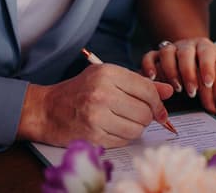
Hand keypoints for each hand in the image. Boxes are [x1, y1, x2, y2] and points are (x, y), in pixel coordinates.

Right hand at [16, 64, 173, 147]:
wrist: (46, 110)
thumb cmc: (79, 90)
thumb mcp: (107, 77)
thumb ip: (139, 83)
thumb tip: (169, 91)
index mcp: (107, 73)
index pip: (147, 90)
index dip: (158, 102)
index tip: (160, 109)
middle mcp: (102, 93)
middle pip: (145, 111)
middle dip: (146, 116)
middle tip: (136, 113)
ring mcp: (97, 116)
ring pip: (137, 128)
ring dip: (136, 128)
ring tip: (122, 120)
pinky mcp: (93, 136)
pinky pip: (124, 140)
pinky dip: (124, 137)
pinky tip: (112, 128)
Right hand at [140, 38, 215, 112]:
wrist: (193, 59)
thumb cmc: (211, 68)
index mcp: (205, 46)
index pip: (206, 53)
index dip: (207, 68)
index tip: (208, 83)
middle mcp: (186, 45)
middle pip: (185, 54)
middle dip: (188, 73)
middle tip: (192, 92)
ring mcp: (170, 50)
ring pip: (166, 54)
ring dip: (170, 71)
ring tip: (177, 88)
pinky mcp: (155, 56)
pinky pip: (148, 57)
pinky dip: (149, 66)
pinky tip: (153, 78)